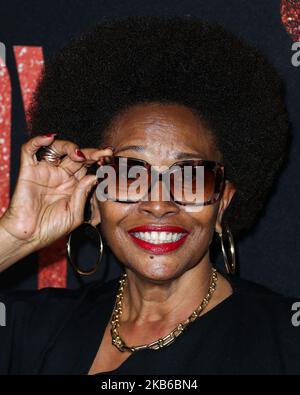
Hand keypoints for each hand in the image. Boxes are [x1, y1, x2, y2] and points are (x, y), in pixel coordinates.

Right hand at [0, 134, 112, 249]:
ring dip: (70, 146)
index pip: (88, 167)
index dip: (99, 161)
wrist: (29, 238)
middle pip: (77, 155)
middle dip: (91, 153)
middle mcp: (61, 176)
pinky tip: (49, 138)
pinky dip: (38, 140)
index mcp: (74, 186)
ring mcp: (46, 172)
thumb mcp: (75, 215)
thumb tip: (93, 177)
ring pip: (57, 148)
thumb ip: (83, 194)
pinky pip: (30, 150)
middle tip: (102, 153)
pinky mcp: (29, 171)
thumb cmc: (51, 229)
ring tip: (78, 155)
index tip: (110, 157)